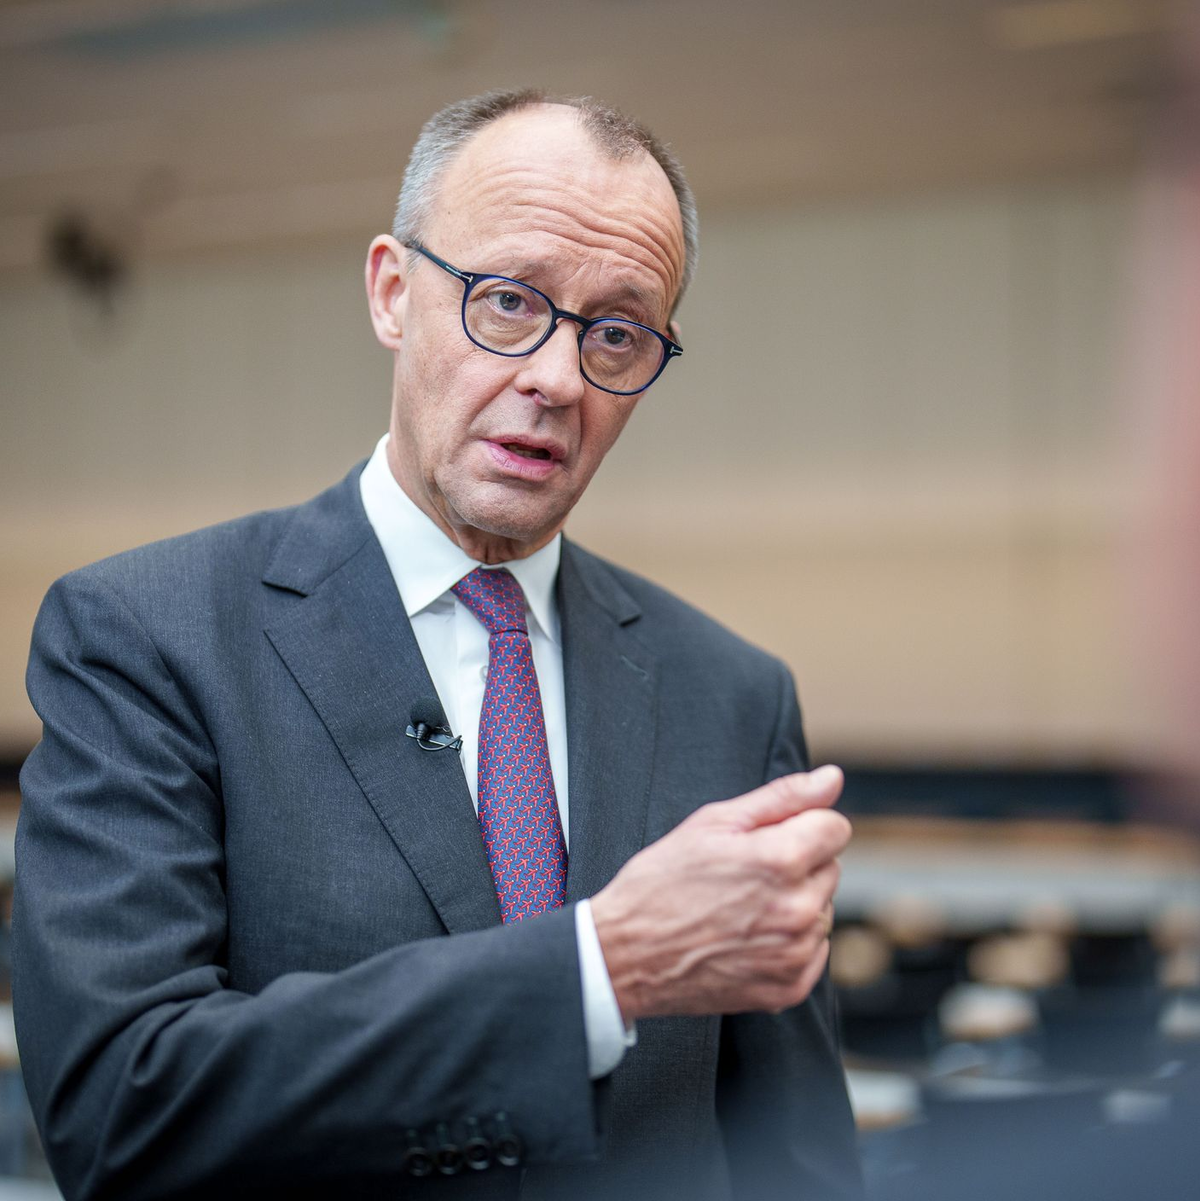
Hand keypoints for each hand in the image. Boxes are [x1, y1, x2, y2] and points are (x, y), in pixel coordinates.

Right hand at [589, 766, 849, 1022]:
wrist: (626, 953)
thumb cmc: (662, 882)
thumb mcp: (714, 822)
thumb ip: (783, 797)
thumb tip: (831, 778)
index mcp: (782, 859)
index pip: (836, 828)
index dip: (801, 825)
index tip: (767, 837)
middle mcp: (798, 909)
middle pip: (830, 868)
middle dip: (798, 863)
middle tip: (744, 874)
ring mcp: (795, 953)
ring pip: (822, 910)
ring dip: (795, 903)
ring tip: (741, 906)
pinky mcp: (790, 987)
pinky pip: (814, 950)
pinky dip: (790, 942)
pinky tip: (747, 936)